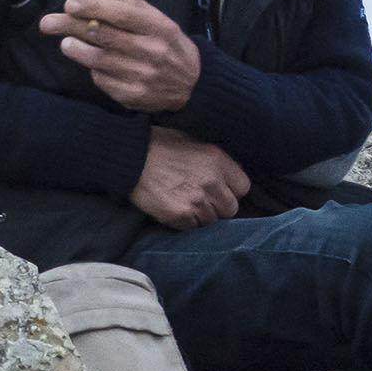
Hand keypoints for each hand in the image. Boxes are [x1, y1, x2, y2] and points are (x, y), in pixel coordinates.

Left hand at [39, 0, 200, 111]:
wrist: (193, 84)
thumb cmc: (169, 45)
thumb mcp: (157, 19)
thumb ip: (129, 1)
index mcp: (158, 28)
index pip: (122, 14)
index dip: (94, 7)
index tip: (70, 4)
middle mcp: (151, 51)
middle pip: (104, 35)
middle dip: (71, 26)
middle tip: (47, 23)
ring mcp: (142, 75)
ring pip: (100, 60)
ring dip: (77, 50)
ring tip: (65, 43)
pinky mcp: (133, 95)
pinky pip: (104, 81)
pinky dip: (94, 71)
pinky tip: (92, 64)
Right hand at [130, 126, 250, 229]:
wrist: (128, 157)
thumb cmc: (159, 146)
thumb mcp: (193, 142)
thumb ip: (215, 161)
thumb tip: (230, 176)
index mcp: (218, 160)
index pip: (243, 187)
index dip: (232, 191)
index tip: (221, 191)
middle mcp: (212, 181)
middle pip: (231, 209)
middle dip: (218, 206)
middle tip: (202, 200)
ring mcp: (196, 200)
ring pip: (212, 221)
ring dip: (201, 216)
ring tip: (185, 203)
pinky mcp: (179, 214)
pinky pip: (192, 228)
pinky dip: (185, 223)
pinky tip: (174, 209)